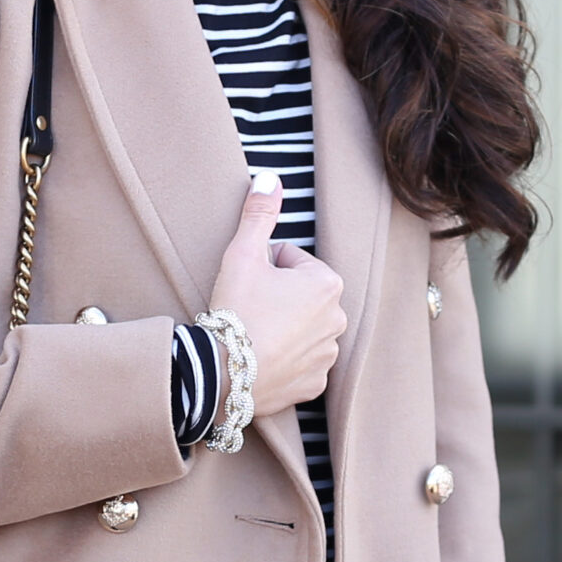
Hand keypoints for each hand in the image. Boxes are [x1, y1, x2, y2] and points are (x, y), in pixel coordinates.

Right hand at [207, 174, 346, 415]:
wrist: (222, 374)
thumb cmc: (235, 311)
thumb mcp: (242, 254)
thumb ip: (259, 214)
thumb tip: (269, 178)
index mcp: (327, 284)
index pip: (291, 261)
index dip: (264, 268)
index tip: (249, 286)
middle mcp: (338, 320)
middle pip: (299, 295)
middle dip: (277, 297)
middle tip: (250, 310)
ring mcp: (327, 355)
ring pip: (300, 328)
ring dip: (282, 327)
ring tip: (254, 335)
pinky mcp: (315, 383)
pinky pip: (300, 362)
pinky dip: (284, 359)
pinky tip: (262, 359)